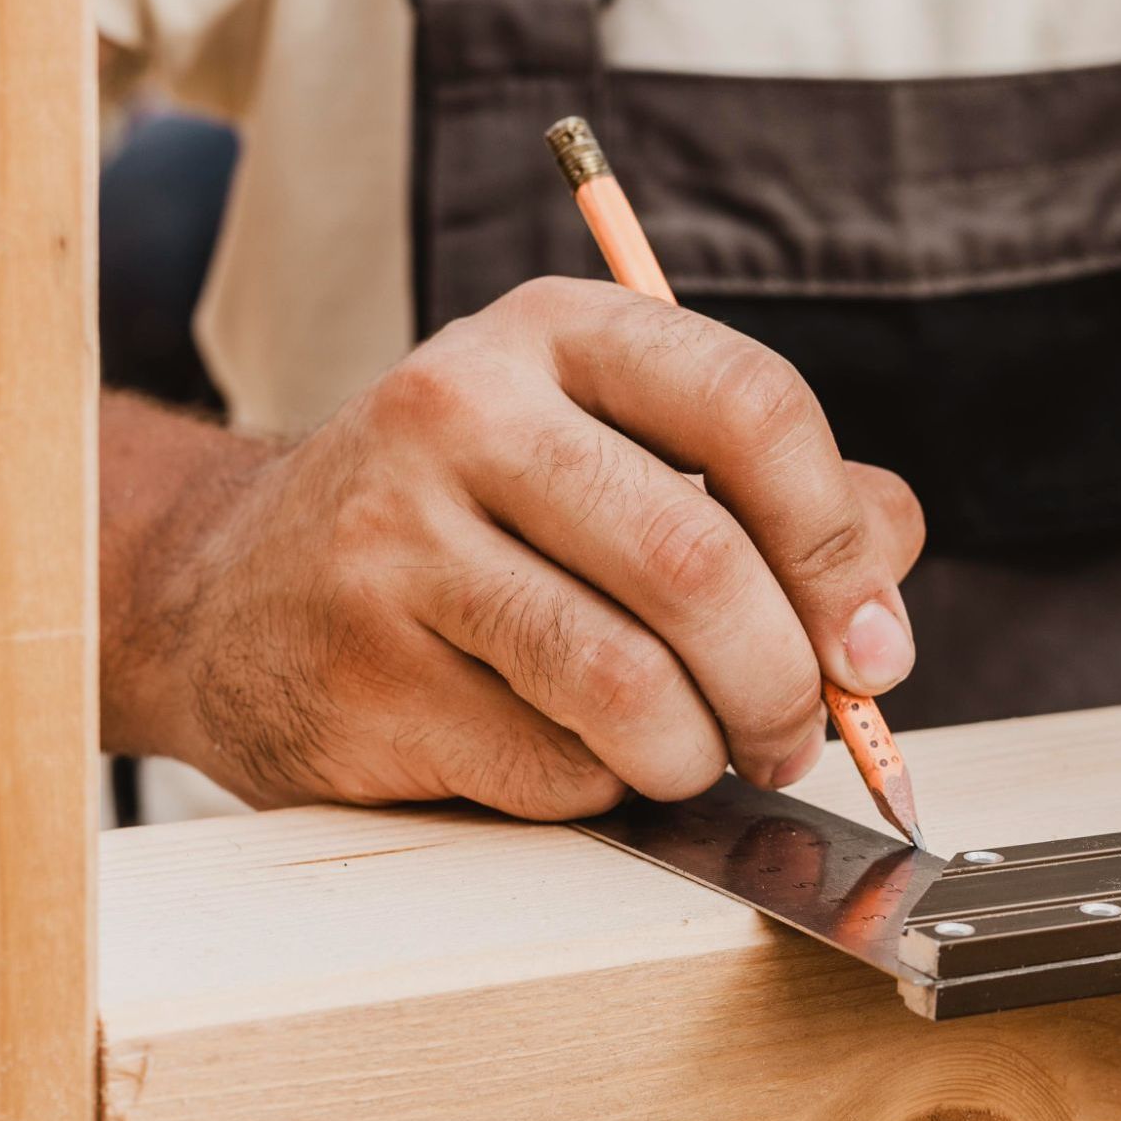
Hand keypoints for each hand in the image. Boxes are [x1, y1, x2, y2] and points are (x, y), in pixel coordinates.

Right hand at [111, 277, 923, 818]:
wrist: (237, 590)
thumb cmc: (477, 526)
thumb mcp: (618, 456)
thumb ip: (780, 501)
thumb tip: (883, 602)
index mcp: (557, 334)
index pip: (751, 405)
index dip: (837, 541)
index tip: (870, 640)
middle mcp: (462, 410)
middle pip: (697, 559)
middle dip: (783, 681)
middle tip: (798, 734)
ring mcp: (393, 539)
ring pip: (626, 680)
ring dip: (700, 752)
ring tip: (697, 756)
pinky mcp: (359, 670)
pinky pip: (548, 763)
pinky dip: (601, 787)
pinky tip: (574, 756)